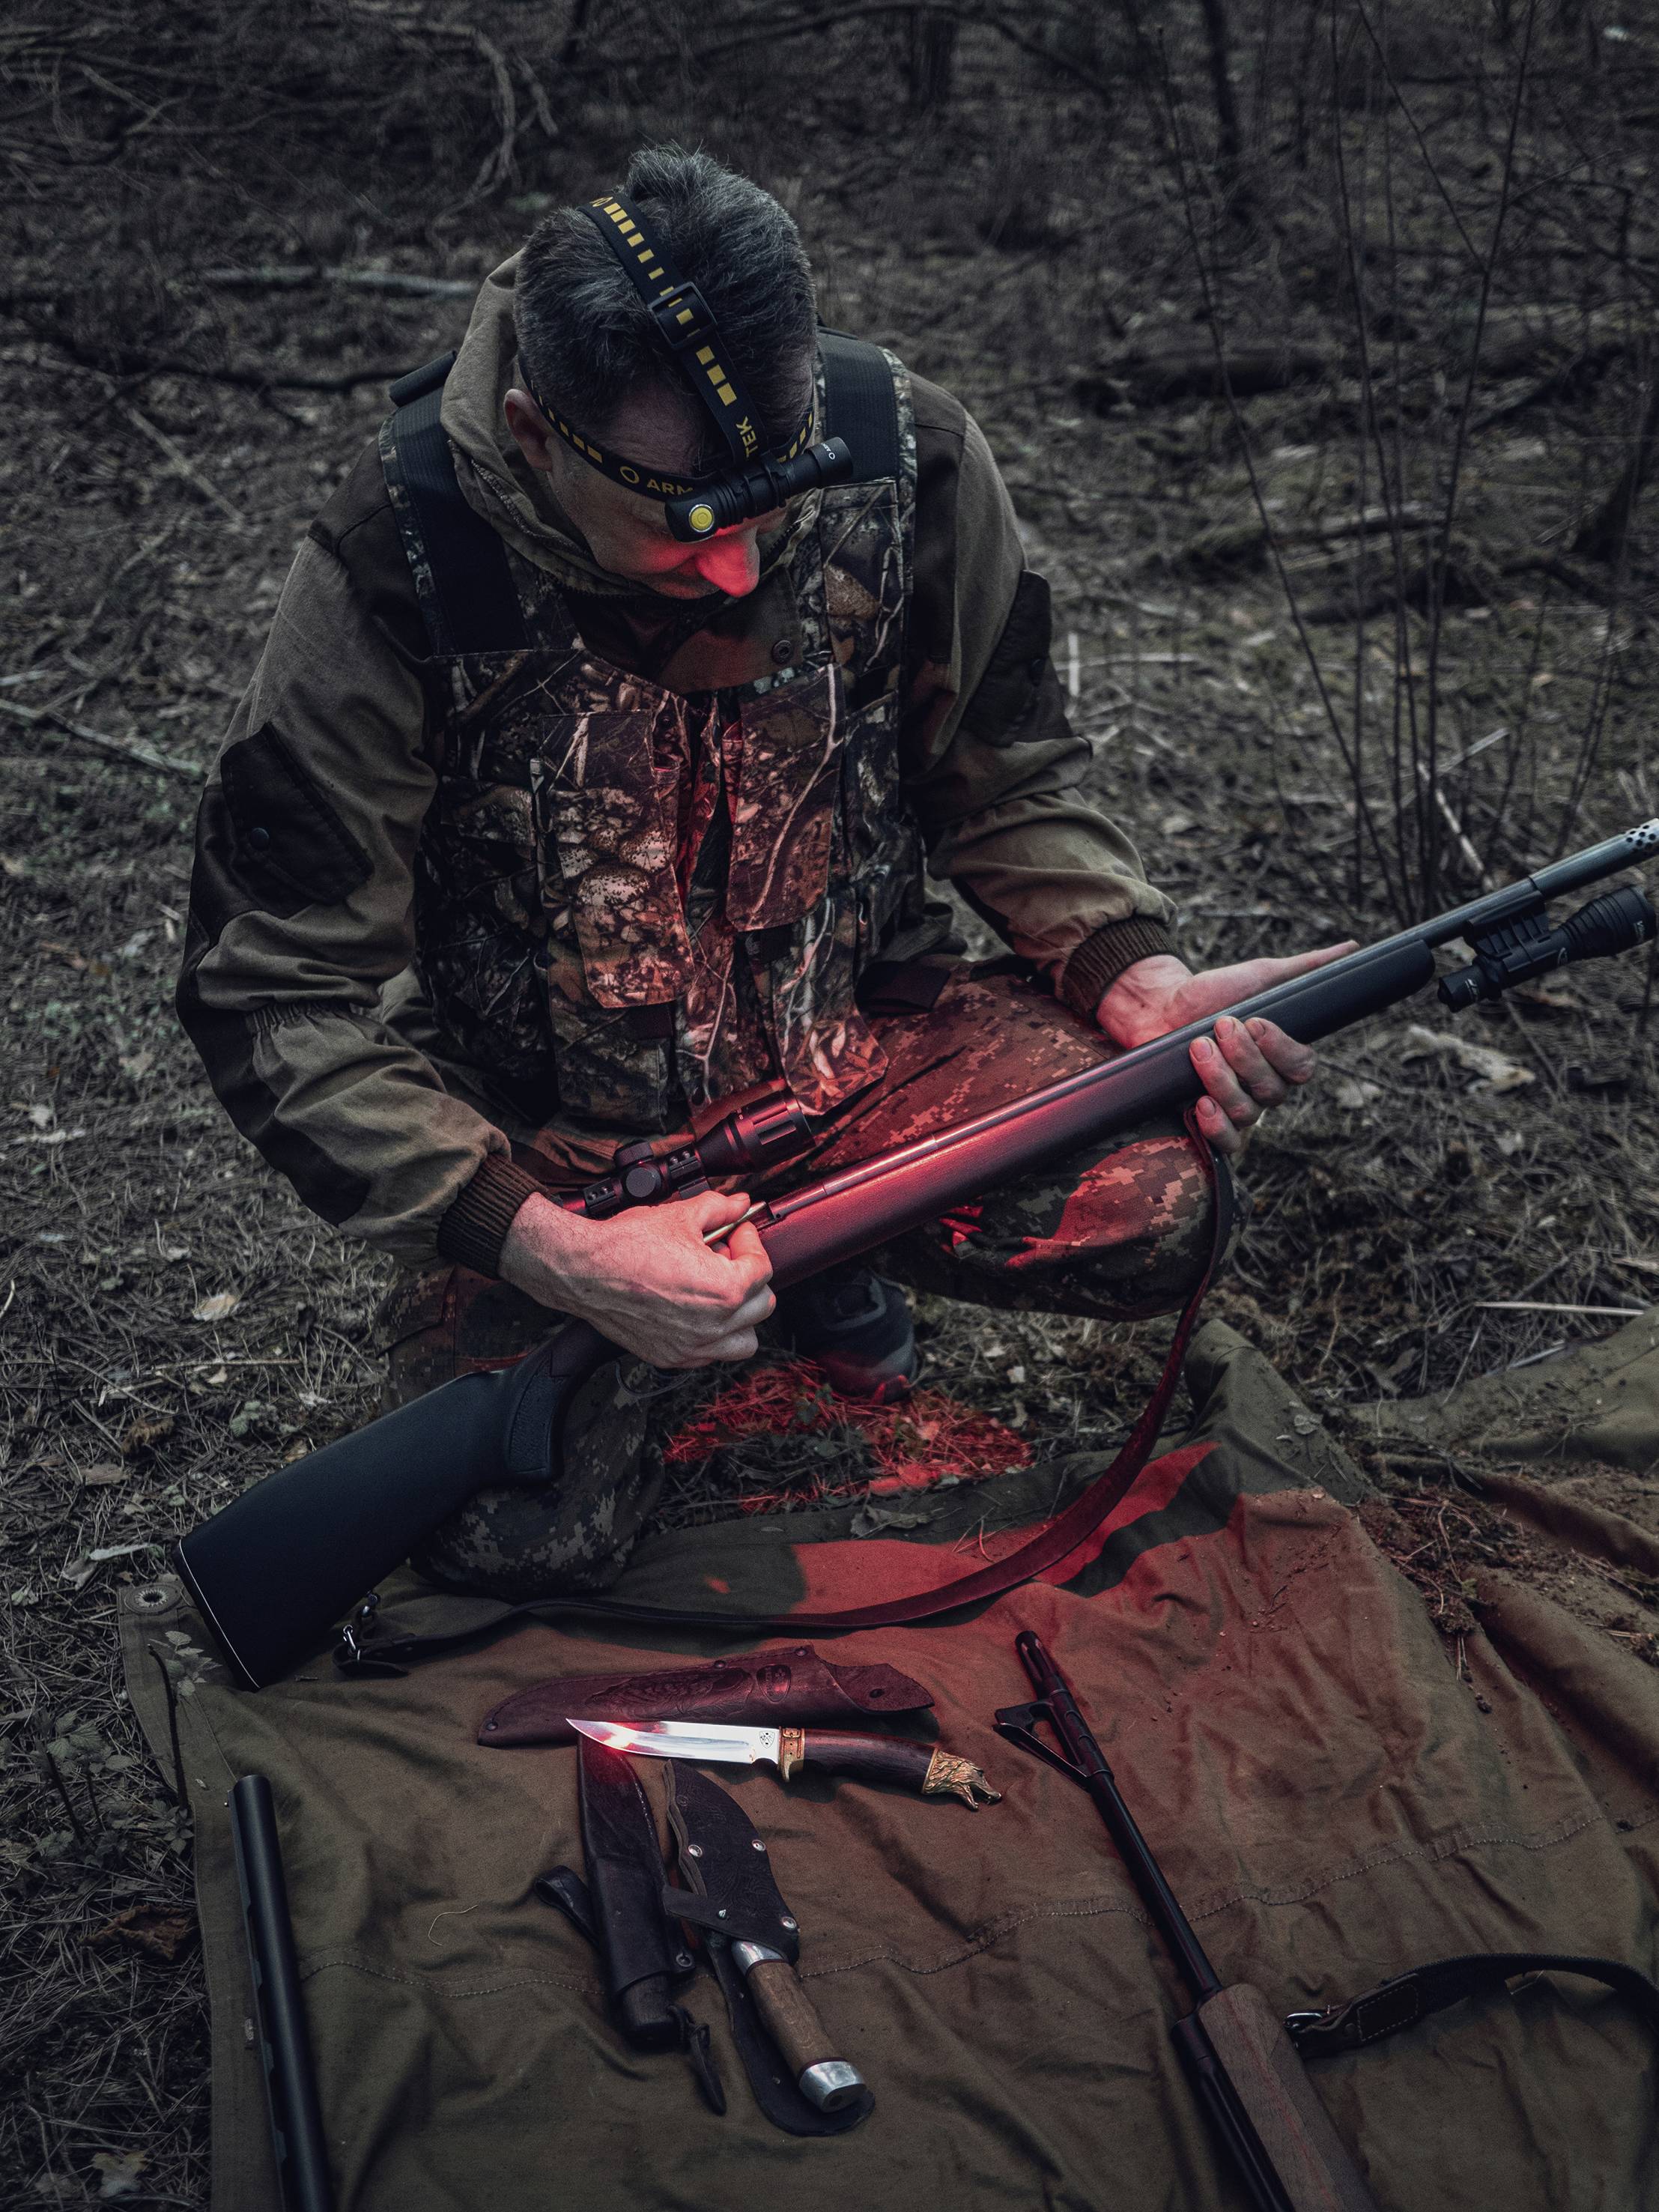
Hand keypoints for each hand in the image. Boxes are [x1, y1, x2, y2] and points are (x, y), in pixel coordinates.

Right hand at [499, 1188, 774, 1366]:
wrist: (582, 1271)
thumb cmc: (625, 1246)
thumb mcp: (679, 1215)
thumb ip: (719, 1208)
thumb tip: (740, 1204)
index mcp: (723, 1289)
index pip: (762, 1268)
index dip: (750, 1242)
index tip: (735, 1231)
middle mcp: (712, 1325)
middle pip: (761, 1305)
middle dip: (748, 1276)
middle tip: (725, 1256)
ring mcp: (691, 1347)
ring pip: (744, 1341)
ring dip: (740, 1315)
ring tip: (718, 1290)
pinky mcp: (671, 1357)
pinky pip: (711, 1354)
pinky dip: (713, 1336)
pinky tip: (695, 1310)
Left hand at [1095, 947, 1356, 1155]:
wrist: (1159, 1006)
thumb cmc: (1213, 993)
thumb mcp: (1260, 977)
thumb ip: (1306, 970)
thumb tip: (1353, 950)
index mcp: (1281, 1058)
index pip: (1302, 1067)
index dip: (1281, 1049)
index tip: (1255, 1022)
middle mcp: (1263, 1088)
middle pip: (1273, 1091)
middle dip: (1244, 1058)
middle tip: (1219, 1026)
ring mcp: (1236, 1107)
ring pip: (1247, 1113)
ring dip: (1222, 1079)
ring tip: (1197, 1048)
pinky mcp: (1206, 1121)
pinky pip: (1225, 1144)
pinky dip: (1216, 1127)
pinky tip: (1201, 1103)